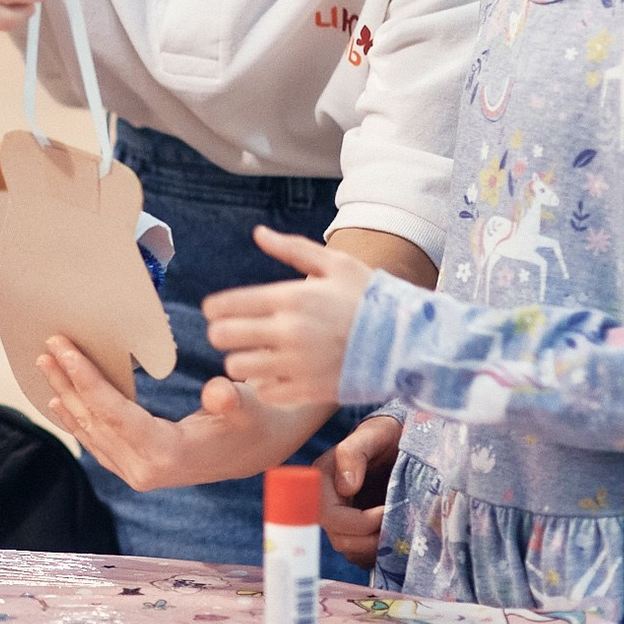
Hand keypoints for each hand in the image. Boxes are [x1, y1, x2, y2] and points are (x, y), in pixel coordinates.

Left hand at [36, 337, 328, 491]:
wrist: (259, 450)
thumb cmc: (254, 422)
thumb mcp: (248, 408)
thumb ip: (232, 401)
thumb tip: (219, 393)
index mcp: (166, 456)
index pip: (114, 413)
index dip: (86, 379)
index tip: (63, 349)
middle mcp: (144, 471)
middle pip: (94, 421)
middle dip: (68, 382)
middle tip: (46, 347)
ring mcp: (137, 473)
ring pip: (91, 431)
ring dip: (67, 395)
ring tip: (46, 364)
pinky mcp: (136, 468)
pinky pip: (97, 441)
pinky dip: (77, 418)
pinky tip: (60, 399)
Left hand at [203, 226, 375, 408]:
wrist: (408, 342)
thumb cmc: (371, 297)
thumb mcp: (335, 264)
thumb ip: (292, 249)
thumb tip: (259, 233)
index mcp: (290, 298)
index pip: (227, 305)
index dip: (215, 308)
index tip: (217, 310)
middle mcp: (288, 332)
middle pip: (223, 337)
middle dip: (221, 333)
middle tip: (233, 331)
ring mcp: (297, 364)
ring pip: (238, 366)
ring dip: (240, 359)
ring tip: (255, 353)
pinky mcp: (308, 391)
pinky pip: (264, 391)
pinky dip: (265, 383)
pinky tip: (277, 372)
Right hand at [315, 413, 400, 569]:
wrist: (399, 442)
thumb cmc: (385, 435)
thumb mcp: (373, 435)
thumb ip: (353, 453)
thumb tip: (346, 486)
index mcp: (323, 479)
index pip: (330, 516)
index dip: (360, 522)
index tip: (386, 512)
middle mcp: (328, 501)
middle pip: (339, 538)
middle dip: (369, 540)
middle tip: (397, 528)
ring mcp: (342, 517)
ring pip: (349, 549)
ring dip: (374, 549)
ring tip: (398, 534)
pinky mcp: (356, 529)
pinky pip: (359, 554)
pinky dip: (376, 553)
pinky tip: (394, 540)